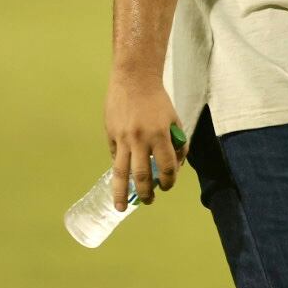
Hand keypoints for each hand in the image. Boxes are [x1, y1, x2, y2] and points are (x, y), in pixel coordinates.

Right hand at [104, 72, 187, 210]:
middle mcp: (140, 140)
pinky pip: (114, 157)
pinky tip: (120, 177)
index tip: (167, 186)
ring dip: (121, 193)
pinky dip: (119, 168)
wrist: (134, 80)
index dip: (169, 181)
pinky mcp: (110, 135)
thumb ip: (177, 142)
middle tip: (149, 200)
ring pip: (120, 173)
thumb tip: (175, 165)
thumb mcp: (174, 119)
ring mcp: (123, 138)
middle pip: (141, 175)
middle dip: (146, 193)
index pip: (166, 167)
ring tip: (121, 207)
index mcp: (160, 135)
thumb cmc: (158, 100)